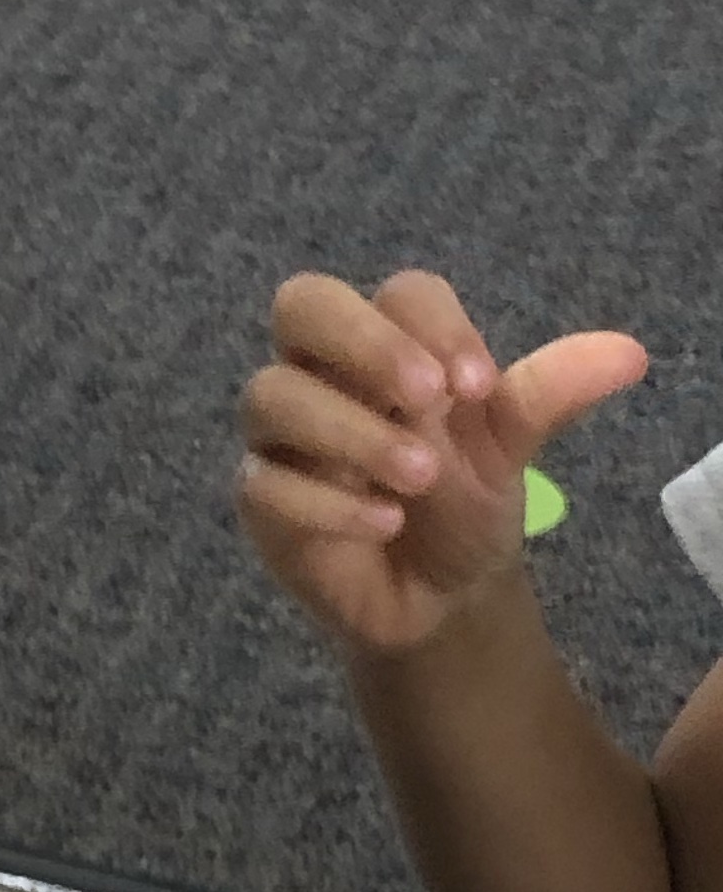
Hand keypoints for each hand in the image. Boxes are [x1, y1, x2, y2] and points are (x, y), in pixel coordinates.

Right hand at [236, 269, 644, 661]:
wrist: (437, 598)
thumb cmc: (463, 503)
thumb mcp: (509, 448)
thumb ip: (549, 395)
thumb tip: (631, 354)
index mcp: (387, 343)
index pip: (397, 293)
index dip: (435, 325)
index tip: (480, 385)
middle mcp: (322, 371)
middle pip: (302, 304)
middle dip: (365, 344)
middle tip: (428, 398)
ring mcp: (282, 433)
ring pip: (273, 394)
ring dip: (353, 432)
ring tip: (419, 477)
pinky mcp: (259, 496)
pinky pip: (266, 481)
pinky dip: (329, 502)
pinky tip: (383, 525)